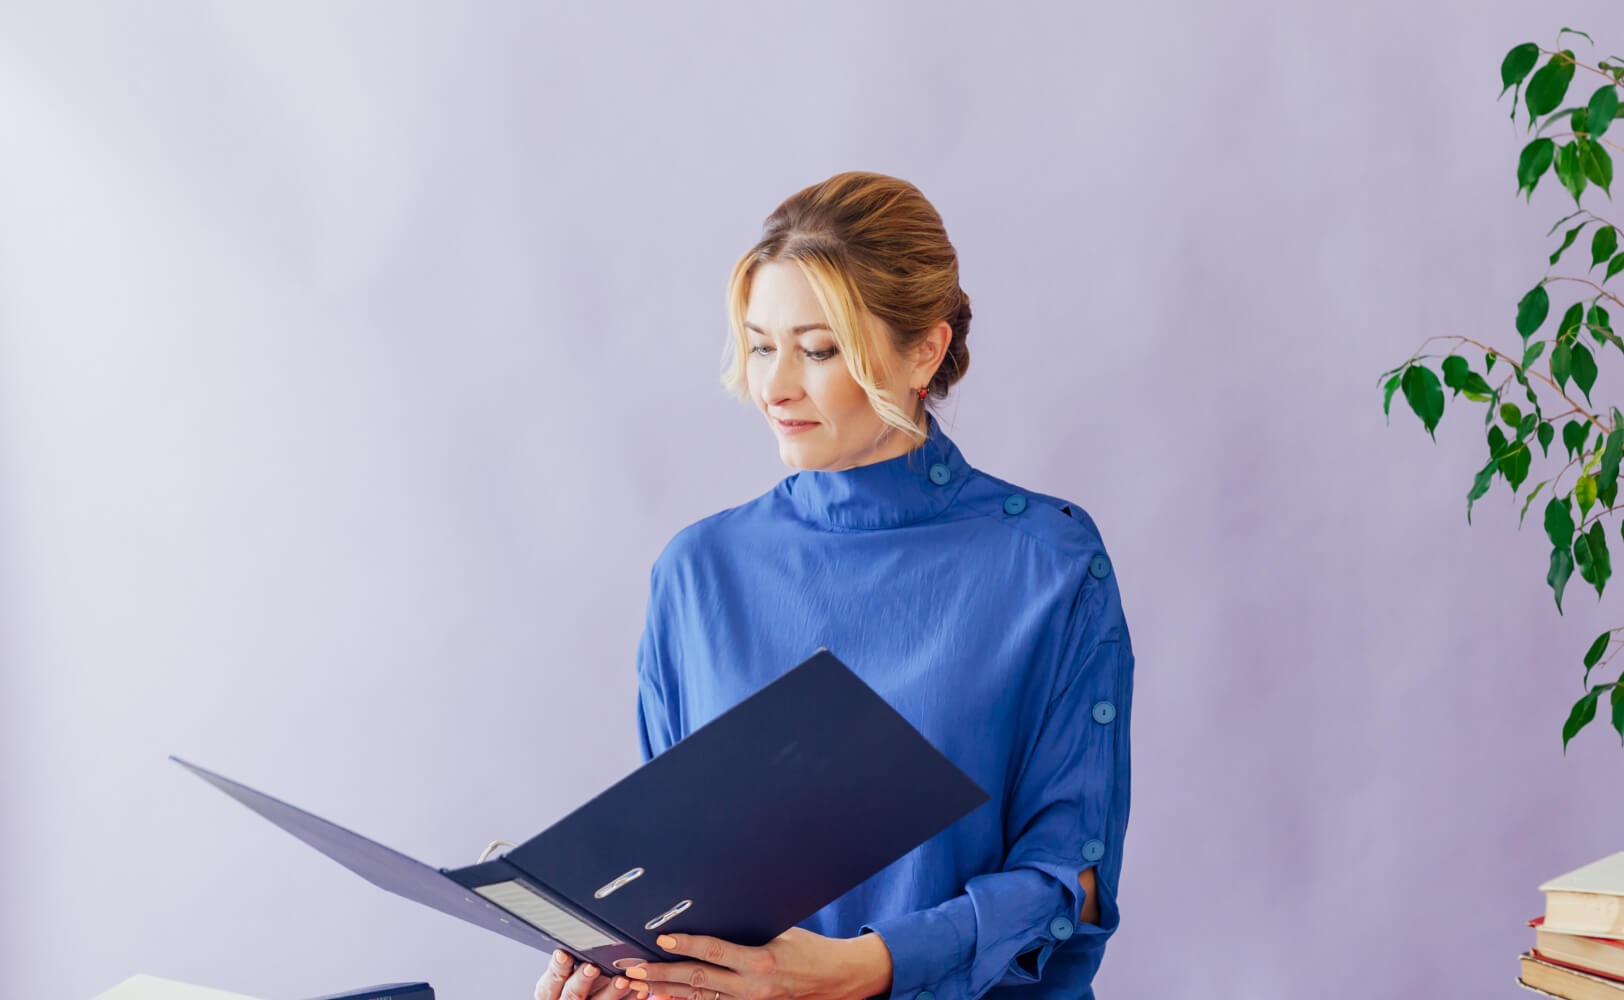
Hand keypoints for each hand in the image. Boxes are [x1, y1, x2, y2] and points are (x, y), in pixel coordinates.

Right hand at [534, 948, 641, 999]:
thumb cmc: (572, 986)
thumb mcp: (564, 976)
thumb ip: (570, 962)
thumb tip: (580, 934)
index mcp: (551, 994)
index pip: (549, 983)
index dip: (556, 968)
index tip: (563, 954)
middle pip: (572, 995)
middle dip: (582, 980)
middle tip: (593, 967)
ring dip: (611, 993)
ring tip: (623, 980)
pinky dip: (629, 999)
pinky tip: (639, 991)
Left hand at [622, 927, 891, 999]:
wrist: (838, 980)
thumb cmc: (812, 950)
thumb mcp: (784, 931)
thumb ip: (749, 929)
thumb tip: (717, 911)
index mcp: (761, 962)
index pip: (714, 952)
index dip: (686, 945)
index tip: (662, 940)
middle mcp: (753, 989)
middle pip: (698, 981)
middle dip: (662, 975)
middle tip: (634, 970)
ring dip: (667, 993)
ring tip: (639, 987)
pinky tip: (666, 998)